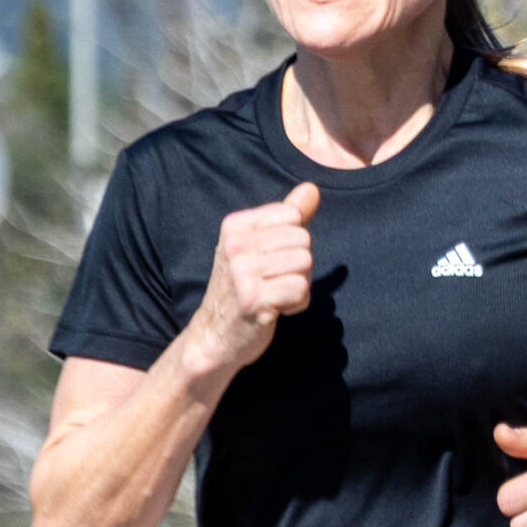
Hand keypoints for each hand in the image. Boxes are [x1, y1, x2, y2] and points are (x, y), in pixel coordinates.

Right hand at [187, 183, 319, 377]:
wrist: (214, 337)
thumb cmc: (241, 289)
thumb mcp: (257, 247)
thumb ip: (287, 218)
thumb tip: (312, 189)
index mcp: (235, 226)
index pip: (292, 215)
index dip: (293, 242)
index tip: (271, 262)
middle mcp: (235, 245)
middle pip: (302, 240)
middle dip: (299, 266)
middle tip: (275, 283)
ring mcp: (243, 272)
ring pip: (305, 264)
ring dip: (299, 286)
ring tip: (275, 296)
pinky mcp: (254, 299)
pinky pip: (300, 290)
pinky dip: (297, 304)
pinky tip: (277, 310)